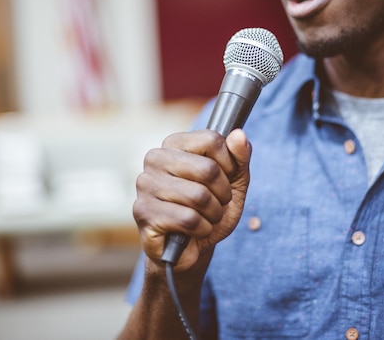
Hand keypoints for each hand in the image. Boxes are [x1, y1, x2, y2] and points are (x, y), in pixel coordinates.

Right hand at [133, 128, 250, 271]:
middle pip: (208, 169)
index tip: (225, 178)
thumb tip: (239, 134)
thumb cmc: (209, 210)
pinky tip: (194, 231)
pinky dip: (202, 229)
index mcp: (174, 144)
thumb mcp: (233, 183)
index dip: (229, 164)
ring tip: (205, 218)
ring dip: (213, 214)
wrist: (190, 249)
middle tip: (216, 204)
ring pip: (199, 196)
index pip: (211, 140)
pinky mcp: (144, 212)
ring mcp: (145, 185)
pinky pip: (188, 219)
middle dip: (222, 194)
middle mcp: (155, 159)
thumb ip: (239, 158)